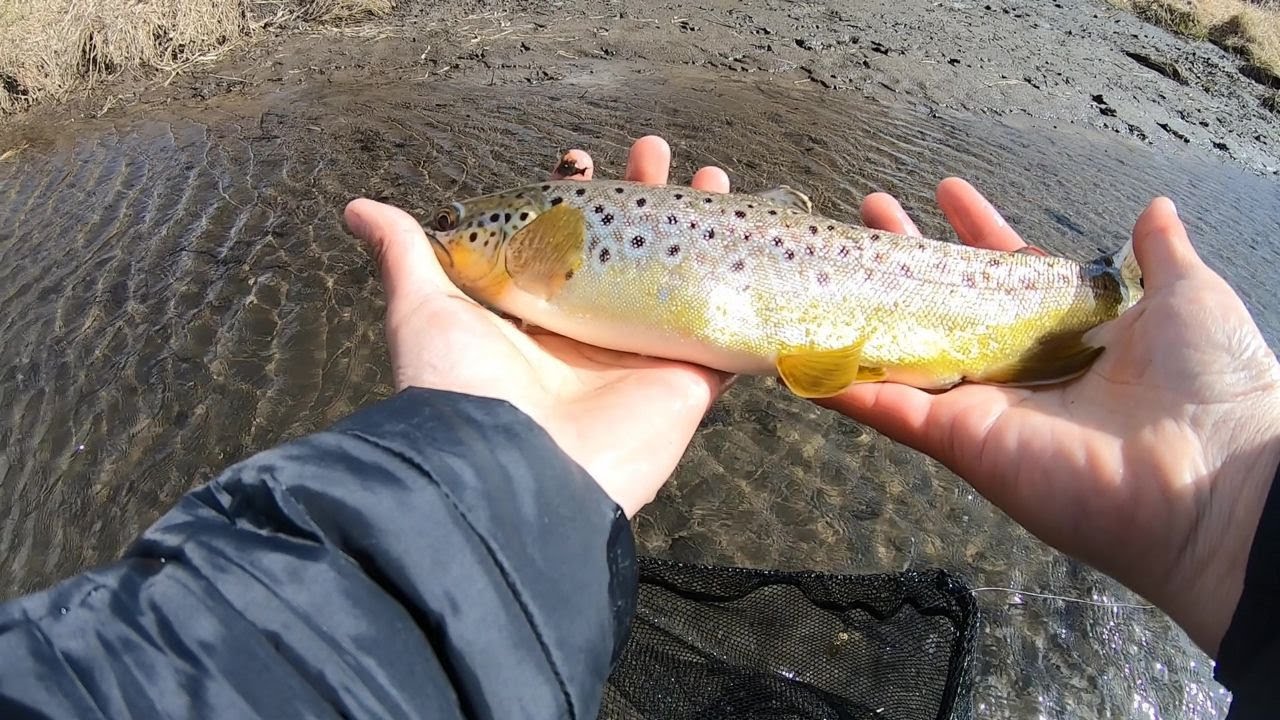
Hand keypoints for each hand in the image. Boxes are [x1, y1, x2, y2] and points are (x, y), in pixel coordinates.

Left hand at [343, 136, 731, 516]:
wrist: (512, 472)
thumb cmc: (460, 385)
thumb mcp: (425, 307)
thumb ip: (407, 255)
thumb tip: (358, 208)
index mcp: (537, 314)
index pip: (565, 240)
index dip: (576, 195)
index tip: (580, 159)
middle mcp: (592, 332)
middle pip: (631, 249)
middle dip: (646, 194)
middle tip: (655, 153)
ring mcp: (643, 356)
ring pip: (685, 277)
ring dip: (704, 226)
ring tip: (716, 177)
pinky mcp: (687, 383)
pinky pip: (730, 333)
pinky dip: (750, 293)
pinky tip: (762, 242)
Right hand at [824, 181, 1279, 655]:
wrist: (1216, 477)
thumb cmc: (1213, 381)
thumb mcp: (1190, 296)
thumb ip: (1161, 254)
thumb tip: (1154, 209)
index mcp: (1068, 332)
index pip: (1009, 274)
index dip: (977, 232)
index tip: (946, 192)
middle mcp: (1020, 368)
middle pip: (947, 306)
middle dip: (909, 257)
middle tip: (869, 213)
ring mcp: (985, 406)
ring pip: (909, 353)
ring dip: (863, 310)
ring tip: (824, 263)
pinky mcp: (961, 442)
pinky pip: (892, 412)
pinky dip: (846, 388)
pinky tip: (802, 357)